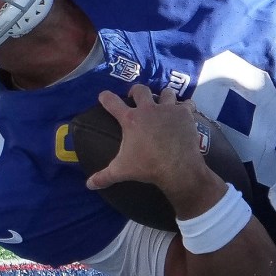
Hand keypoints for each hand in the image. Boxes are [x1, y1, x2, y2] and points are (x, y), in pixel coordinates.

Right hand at [86, 85, 225, 217]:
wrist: (177, 167)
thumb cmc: (147, 167)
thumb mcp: (122, 171)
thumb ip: (104, 176)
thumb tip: (89, 185)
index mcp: (130, 119)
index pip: (112, 103)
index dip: (106, 98)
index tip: (103, 95)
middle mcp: (148, 109)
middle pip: (140, 90)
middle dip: (136, 91)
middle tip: (135, 96)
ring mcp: (168, 109)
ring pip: (165, 93)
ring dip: (163, 96)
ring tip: (163, 102)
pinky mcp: (185, 114)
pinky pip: (187, 104)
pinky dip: (185, 107)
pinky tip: (185, 111)